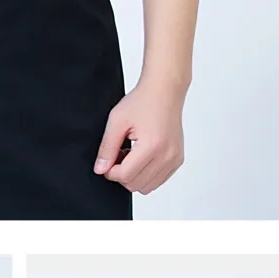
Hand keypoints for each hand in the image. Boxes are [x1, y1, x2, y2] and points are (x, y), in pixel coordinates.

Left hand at [93, 79, 184, 194]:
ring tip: (131, 154)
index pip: (126, 176)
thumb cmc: (143, 101)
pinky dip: (147, 174)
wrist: (164, 91)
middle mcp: (167, 156)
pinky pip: (159, 180)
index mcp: (152, 146)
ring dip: (135, 176)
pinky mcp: (178, 160)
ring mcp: (174, 159)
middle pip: (136, 185)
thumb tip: (100, 170)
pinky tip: (142, 155)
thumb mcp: (117, 120)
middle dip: (122, 174)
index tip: (107, 160)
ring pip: (148, 187)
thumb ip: (107, 147)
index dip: (110, 172)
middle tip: (119, 154)